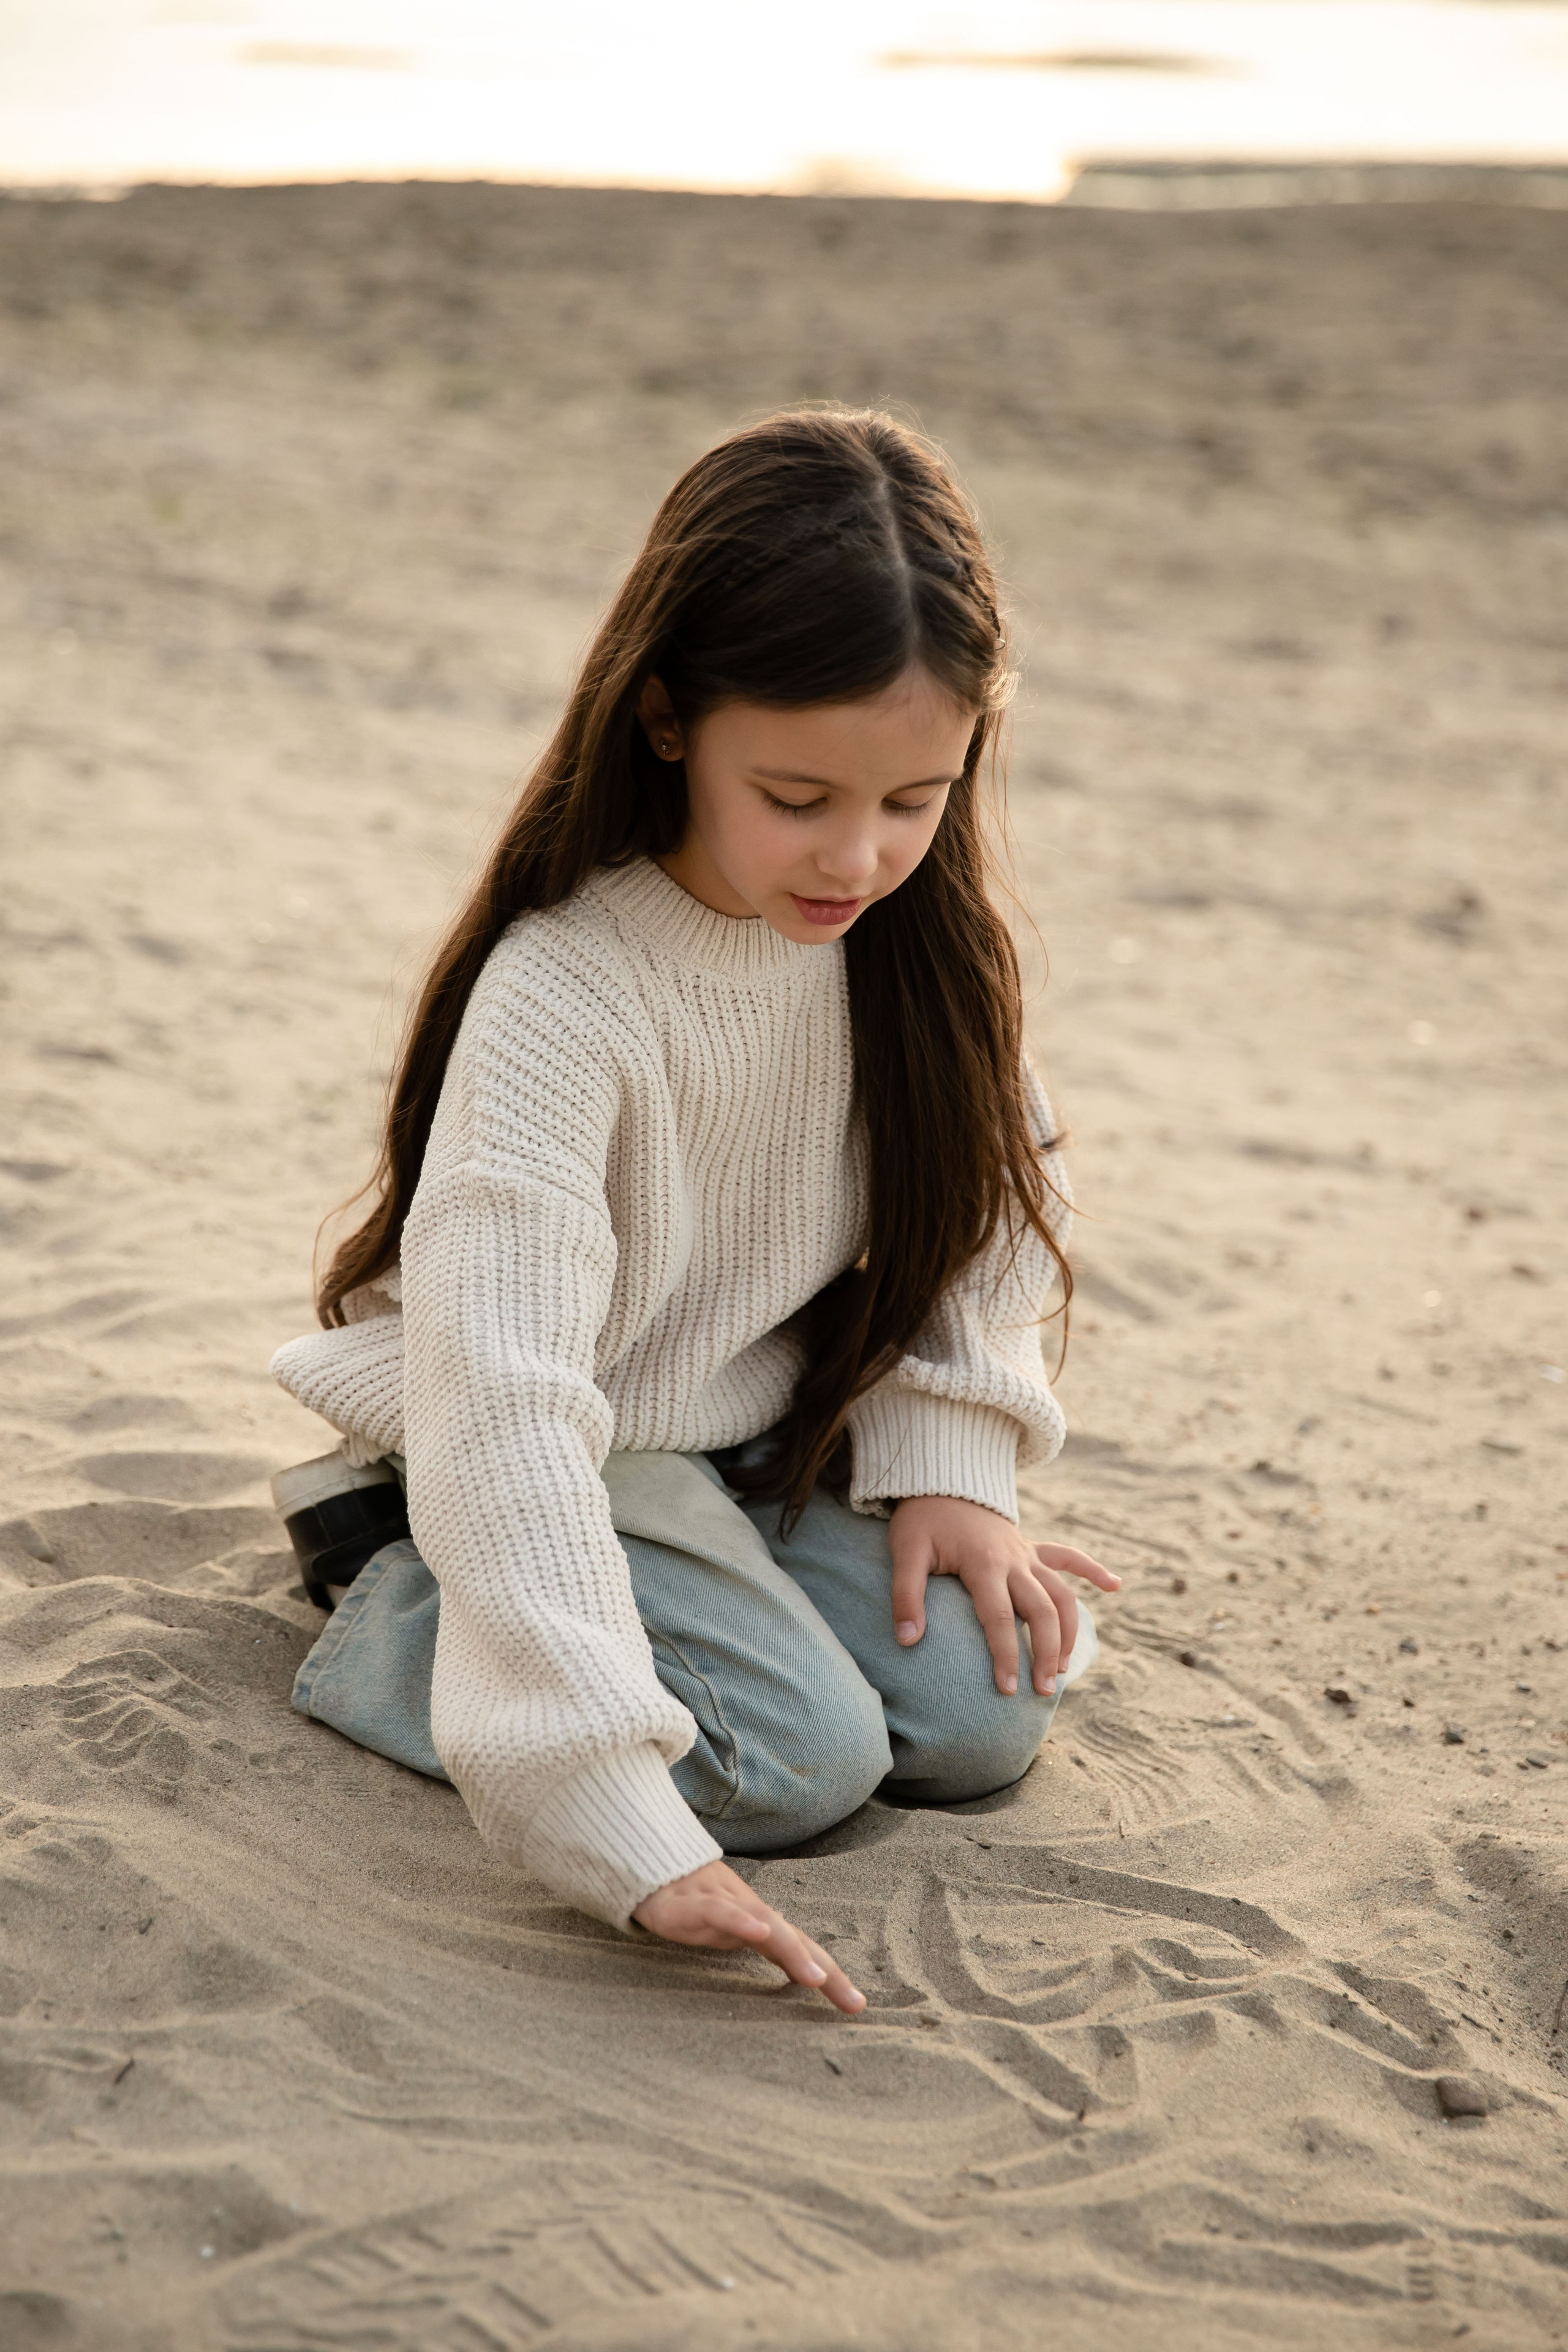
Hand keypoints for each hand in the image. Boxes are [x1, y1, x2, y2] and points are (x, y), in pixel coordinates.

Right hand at [633, 1858, 865, 2014]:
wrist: (649, 1865)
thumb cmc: (693, 1902)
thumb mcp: (729, 1928)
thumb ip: (759, 1942)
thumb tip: (795, 1963)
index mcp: (760, 1921)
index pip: (802, 1948)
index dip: (831, 1974)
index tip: (856, 2005)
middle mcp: (750, 1909)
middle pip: (794, 1939)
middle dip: (826, 1970)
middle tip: (852, 2002)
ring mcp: (724, 1903)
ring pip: (765, 1925)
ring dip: (793, 1951)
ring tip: (816, 1979)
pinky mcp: (692, 1904)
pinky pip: (720, 1911)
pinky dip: (741, 1921)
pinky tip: (759, 1931)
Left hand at [888, 1494, 1120, 1695]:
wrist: (939, 1482)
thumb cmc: (920, 1522)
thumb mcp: (904, 1553)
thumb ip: (906, 1596)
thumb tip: (908, 1640)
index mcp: (984, 1564)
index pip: (1000, 1618)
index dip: (1006, 1656)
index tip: (1008, 1690)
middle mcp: (1014, 1560)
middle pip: (1042, 1611)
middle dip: (1046, 1653)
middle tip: (1044, 1691)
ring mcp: (1027, 1553)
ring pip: (1062, 1594)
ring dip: (1069, 1631)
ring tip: (1063, 1669)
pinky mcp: (1032, 1547)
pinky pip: (1069, 1556)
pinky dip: (1093, 1569)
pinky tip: (1116, 1585)